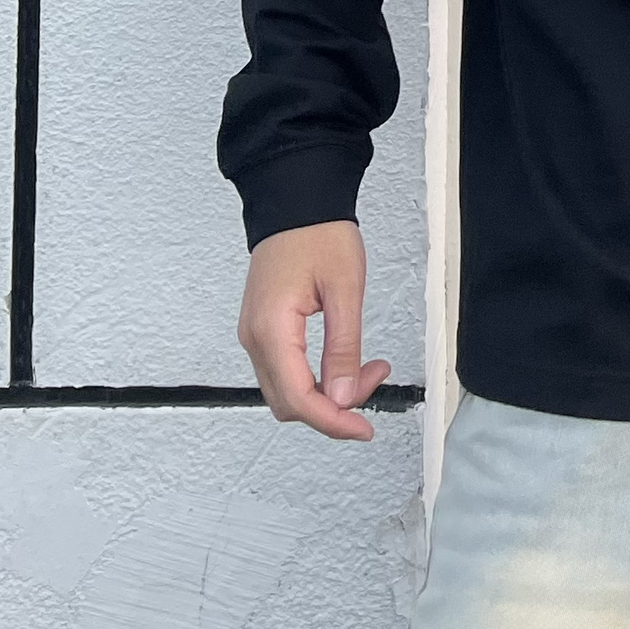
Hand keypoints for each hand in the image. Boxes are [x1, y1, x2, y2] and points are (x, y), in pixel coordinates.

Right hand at [237, 221, 390, 439]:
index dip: (333, 422)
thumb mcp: (345, 289)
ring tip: (367, 369)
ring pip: (286, 391)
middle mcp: (254, 338)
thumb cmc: (319, 232)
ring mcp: (254, 334)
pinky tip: (343, 363)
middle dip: (334, 407)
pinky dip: (314, 378)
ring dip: (326, 394)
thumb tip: (345, 398)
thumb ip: (344, 348)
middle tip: (375, 382)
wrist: (295, 199)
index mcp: (272, 330)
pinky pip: (284, 371)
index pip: (299, 399)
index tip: (363, 429)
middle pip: (289, 403)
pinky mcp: (262, 329)